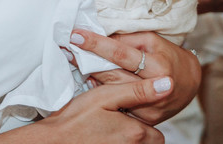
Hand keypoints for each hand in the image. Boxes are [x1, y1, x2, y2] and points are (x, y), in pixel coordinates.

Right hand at [33, 77, 168, 142]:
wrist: (53, 141)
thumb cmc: (76, 117)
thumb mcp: (107, 96)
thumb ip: (138, 91)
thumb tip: (168, 84)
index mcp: (135, 132)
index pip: (158, 137)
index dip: (147, 126)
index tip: (132, 117)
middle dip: (142, 137)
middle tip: (122, 123)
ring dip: (129, 141)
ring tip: (112, 130)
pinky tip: (104, 138)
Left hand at [72, 30, 198, 124]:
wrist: (191, 82)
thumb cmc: (169, 55)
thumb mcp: (153, 41)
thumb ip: (128, 39)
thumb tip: (102, 35)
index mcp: (157, 65)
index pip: (121, 53)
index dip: (97, 44)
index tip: (76, 35)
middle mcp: (153, 87)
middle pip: (112, 74)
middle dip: (88, 60)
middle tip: (67, 48)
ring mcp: (149, 107)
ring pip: (112, 92)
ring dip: (91, 76)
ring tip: (75, 61)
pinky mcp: (146, 120)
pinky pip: (119, 107)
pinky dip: (103, 95)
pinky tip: (92, 83)